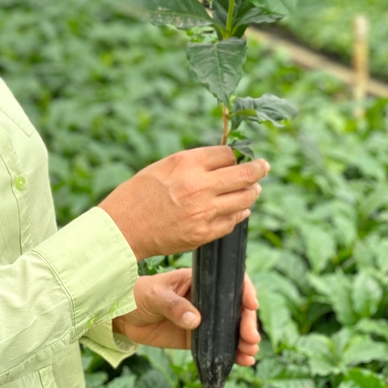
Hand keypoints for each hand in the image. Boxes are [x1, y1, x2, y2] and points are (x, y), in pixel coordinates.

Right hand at [99, 146, 268, 260]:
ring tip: (254, 189)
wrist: (123, 227)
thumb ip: (193, 163)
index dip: (235, 154)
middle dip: (258, 169)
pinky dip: (240, 213)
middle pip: (244, 174)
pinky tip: (240, 209)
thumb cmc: (138, 193)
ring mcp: (204, 211)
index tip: (240, 156)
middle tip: (264, 167)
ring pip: (245, 198)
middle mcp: (199, 185)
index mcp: (187, 163)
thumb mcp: (163, 166)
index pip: (227, 154)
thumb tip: (221, 160)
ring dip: (252, 191)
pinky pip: (233, 221)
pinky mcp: (204, 233)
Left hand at [111, 270, 260, 365]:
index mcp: (197, 280)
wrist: (121, 315)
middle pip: (235, 308)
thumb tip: (196, 320)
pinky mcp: (195, 338)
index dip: (244, 290)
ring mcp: (202, 319)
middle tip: (251, 338)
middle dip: (247, 322)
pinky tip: (243, 362)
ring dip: (244, 340)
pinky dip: (232, 353)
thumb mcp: (154, 296)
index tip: (251, 305)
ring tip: (250, 353)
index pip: (227, 281)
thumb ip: (174, 306)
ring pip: (230, 328)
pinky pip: (218, 346)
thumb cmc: (136, 295)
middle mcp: (205, 298)